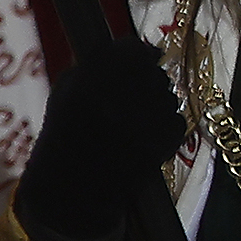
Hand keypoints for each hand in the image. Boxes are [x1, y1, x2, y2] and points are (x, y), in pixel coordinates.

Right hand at [18, 27, 184, 240]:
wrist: (74, 193)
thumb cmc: (65, 139)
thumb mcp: (66, 94)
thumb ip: (97, 65)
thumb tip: (135, 47)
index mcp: (99, 76)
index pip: (134, 48)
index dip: (137, 54)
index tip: (137, 60)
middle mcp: (130, 90)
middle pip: (154, 71)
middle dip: (144, 82)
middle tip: (126, 104)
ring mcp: (155, 112)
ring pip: (167, 95)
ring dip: (154, 105)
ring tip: (129, 127)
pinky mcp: (172, 135)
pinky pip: (176, 119)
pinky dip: (163, 127)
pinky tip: (140, 142)